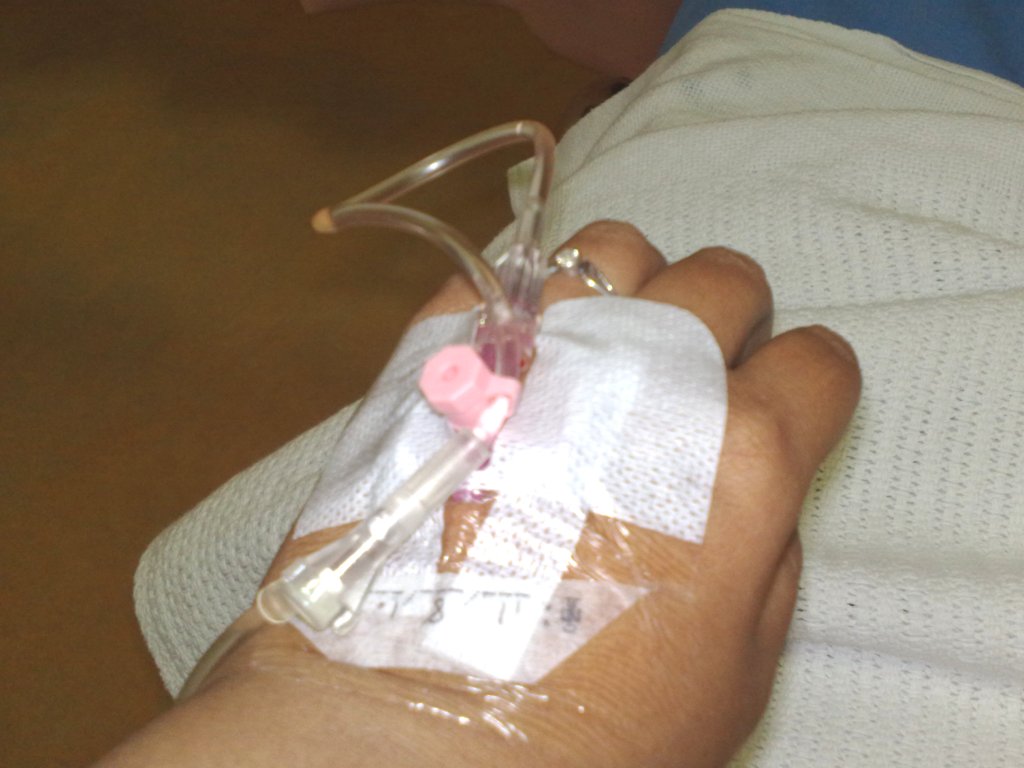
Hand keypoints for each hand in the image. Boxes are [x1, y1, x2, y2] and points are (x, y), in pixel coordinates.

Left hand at [101, 221, 859, 767]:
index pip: (816, 363)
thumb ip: (766, 548)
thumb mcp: (738, 668)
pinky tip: (522, 351)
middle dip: (725, 317)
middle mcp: (649, 381)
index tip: (785, 400)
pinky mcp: (442, 354)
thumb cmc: (588, 728)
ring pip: (612, 249)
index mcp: (742, 459)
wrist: (416, 729)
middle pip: (723, 280)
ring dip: (626, 288)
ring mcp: (540, 354)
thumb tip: (749, 477)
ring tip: (602, 345)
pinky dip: (525, 299)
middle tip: (688, 372)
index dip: (808, 383)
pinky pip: (500, 273)